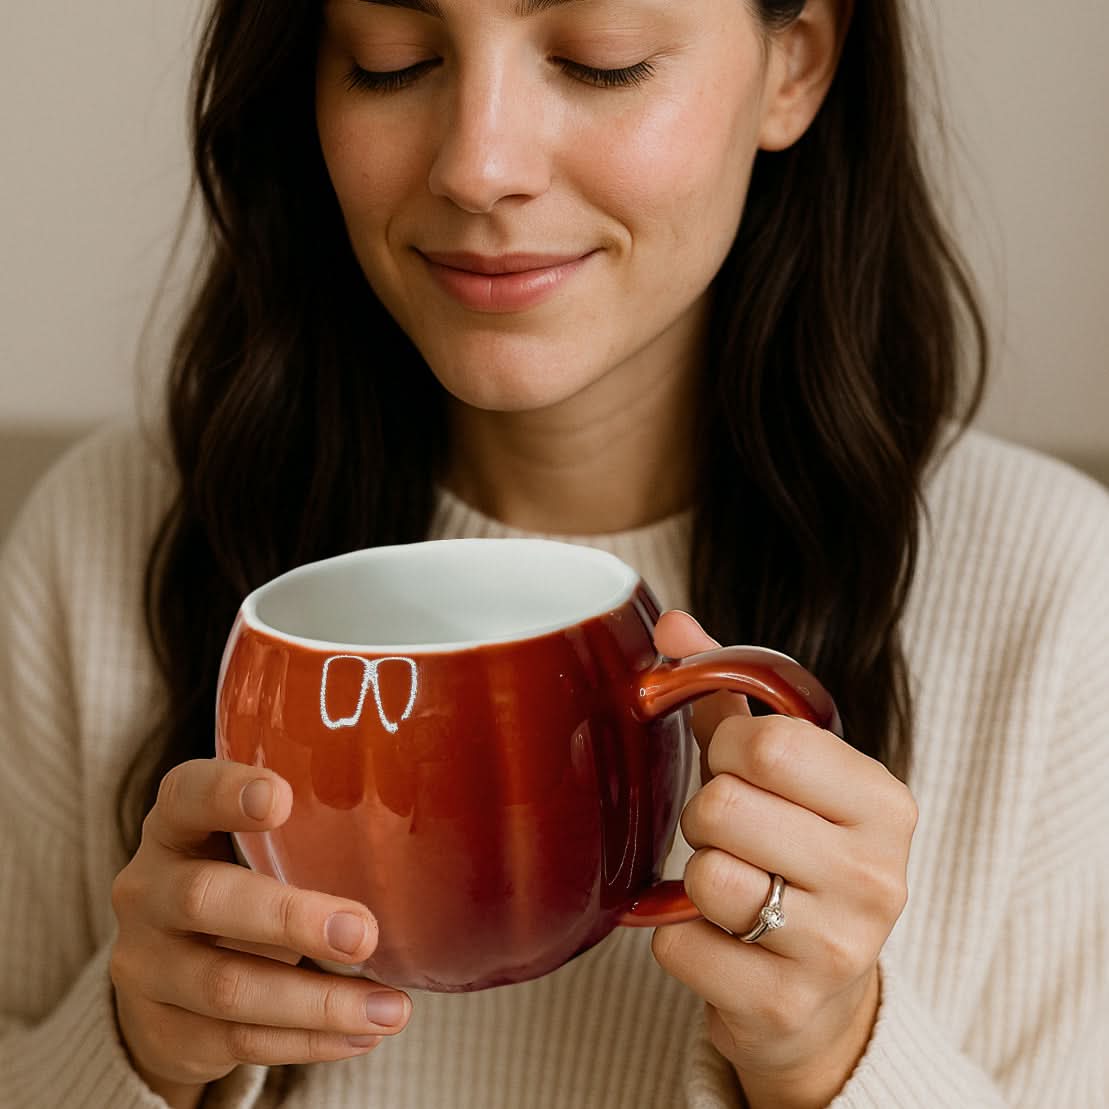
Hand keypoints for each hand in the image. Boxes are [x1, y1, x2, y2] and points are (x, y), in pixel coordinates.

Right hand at [109, 759, 410, 1104]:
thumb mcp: (251, 846)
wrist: (161, 973)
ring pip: (227, 987)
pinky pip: (239, 1041)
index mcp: (174, 827)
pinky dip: (309, 1040)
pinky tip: (362, 1033)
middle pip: (204, 899)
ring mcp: (148, 966)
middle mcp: (148, 891)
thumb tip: (419, 829)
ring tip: (392, 1009)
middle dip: (289, 918)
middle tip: (364, 934)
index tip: (281, 798)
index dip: (226, 793)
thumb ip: (308, 830)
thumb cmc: (237, 881)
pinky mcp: (165, 1030)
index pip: (186, 795)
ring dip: (319, 1003)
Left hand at [650, 612, 916, 1108]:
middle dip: (706, 814)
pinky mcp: (781, 1006)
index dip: (726, 750)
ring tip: (728, 884)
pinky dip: (675, 936)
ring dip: (693, 876)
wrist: (825, 996)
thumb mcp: (789, 777)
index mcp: (883, 804)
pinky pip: (675, 944)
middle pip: (723, 806)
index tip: (734, 768)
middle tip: (729, 835)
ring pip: (702, 875)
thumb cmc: (799, 857)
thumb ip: (731, 698)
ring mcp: (834, 950)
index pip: (771, 745)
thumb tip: (674, 625)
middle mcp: (875, 878)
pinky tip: (716, 938)